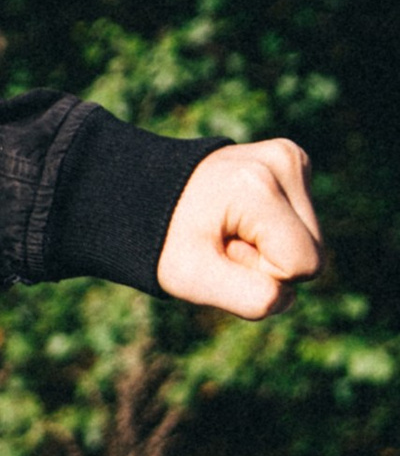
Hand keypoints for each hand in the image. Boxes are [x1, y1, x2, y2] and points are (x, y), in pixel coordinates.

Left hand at [157, 139, 319, 318]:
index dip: (261, 273)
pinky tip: (236, 216)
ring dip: (268, 248)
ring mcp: (291, 158)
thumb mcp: (192, 279)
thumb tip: (288, 296)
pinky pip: (302, 223)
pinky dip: (270, 231)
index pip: (304, 266)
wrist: (141, 197)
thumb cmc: (163, 242)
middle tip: (220, 242)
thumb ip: (250, 297)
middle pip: (313, 254)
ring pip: (311, 240)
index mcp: (260, 187)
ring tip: (224, 228)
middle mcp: (284, 162)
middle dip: (266, 261)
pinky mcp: (291, 162)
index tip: (221, 251)